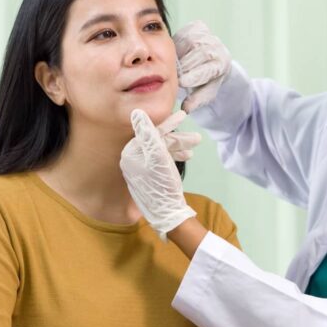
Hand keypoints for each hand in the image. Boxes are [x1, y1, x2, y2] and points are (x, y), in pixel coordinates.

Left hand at [120, 109, 197, 236]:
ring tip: (195, 147)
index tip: (183, 116)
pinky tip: (187, 156)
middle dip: (177, 139)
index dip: (168, 124)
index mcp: (130, 154)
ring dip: (178, 147)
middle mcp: (132, 160)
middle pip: (156, 141)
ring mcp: (139, 169)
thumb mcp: (158, 157)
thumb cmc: (162, 185)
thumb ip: (148, 133)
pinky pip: (160, 160)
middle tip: (196, 139)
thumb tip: (136, 111)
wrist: (167, 215)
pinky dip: (173, 156)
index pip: (149, 132)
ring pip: (160, 151)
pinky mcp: (148, 176)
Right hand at [174, 21, 230, 112]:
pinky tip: (174, 53)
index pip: (208, 69)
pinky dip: (176, 43)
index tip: (182, 83)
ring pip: (188, 42)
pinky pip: (183, 33)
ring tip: (173, 65)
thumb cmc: (207, 80)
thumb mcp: (205, 93)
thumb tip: (185, 109)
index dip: (194, 76)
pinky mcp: (197, 27)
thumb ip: (196, 100)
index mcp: (222, 64)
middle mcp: (217, 47)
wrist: (211, 60)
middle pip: (198, 55)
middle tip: (173, 75)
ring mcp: (207, 35)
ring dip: (178, 54)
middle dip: (183, 66)